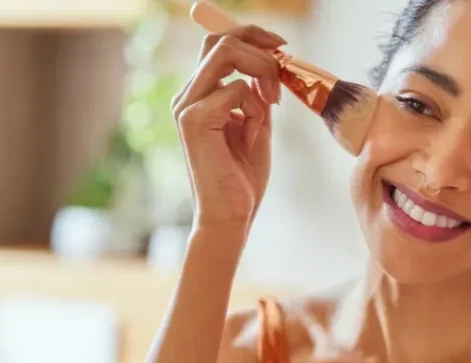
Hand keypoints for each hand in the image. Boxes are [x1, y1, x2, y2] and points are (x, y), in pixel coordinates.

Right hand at [171, 24, 285, 234]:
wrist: (230, 217)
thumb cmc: (241, 179)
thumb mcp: (256, 126)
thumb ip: (258, 96)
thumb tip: (274, 66)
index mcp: (197, 96)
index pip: (217, 44)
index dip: (251, 36)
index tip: (282, 47)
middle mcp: (186, 96)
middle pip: (219, 40)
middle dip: (259, 46)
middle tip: (285, 68)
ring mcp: (186, 106)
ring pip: (226, 55)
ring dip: (261, 75)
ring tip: (272, 107)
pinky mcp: (194, 120)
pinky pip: (237, 90)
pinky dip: (256, 110)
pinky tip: (253, 138)